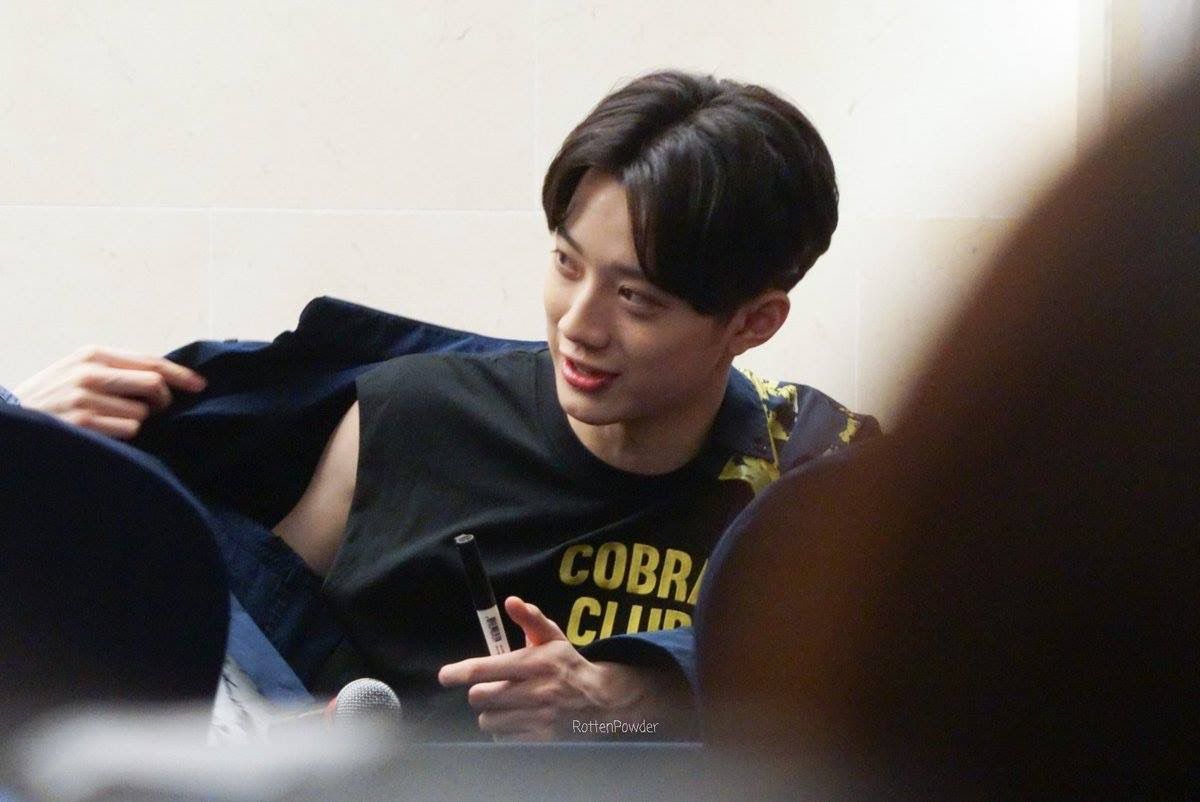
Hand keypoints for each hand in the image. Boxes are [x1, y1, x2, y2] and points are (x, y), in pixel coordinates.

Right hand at [14, 345, 205, 439]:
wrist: (12, 421)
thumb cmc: (54, 401)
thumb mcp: (79, 374)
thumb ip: (117, 372)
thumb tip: (166, 379)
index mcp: (93, 354)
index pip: (150, 360)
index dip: (180, 374)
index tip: (201, 385)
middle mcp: (90, 371)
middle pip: (154, 384)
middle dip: (163, 402)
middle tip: (154, 412)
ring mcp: (85, 396)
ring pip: (142, 412)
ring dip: (137, 422)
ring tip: (111, 423)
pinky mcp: (83, 421)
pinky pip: (129, 429)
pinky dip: (125, 436)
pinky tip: (103, 435)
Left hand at [438, 596, 655, 740]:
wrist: (601, 701)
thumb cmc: (568, 665)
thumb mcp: (553, 637)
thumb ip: (531, 619)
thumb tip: (511, 601)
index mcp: (536, 662)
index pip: (486, 669)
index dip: (459, 672)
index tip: (445, 676)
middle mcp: (537, 691)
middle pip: (480, 698)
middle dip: (480, 692)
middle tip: (492, 688)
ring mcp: (539, 719)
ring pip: (488, 720)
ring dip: (492, 713)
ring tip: (508, 705)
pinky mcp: (541, 741)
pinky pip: (503, 738)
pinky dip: (505, 730)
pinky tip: (519, 720)